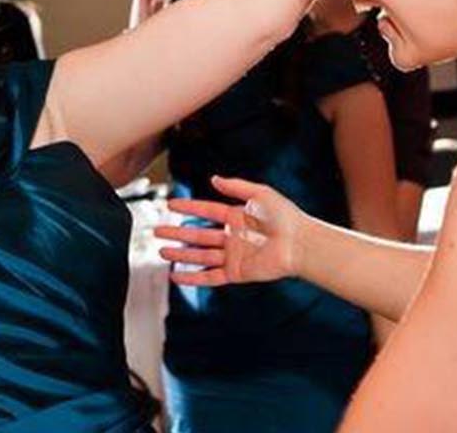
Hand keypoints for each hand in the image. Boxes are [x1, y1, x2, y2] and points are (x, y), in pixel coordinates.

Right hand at [156, 175, 309, 286]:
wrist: (300, 244)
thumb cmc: (285, 217)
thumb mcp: (260, 193)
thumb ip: (236, 186)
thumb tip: (213, 178)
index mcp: (238, 216)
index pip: (207, 210)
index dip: (188, 207)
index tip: (170, 204)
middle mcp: (233, 236)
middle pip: (198, 234)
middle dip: (177, 232)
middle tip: (156, 230)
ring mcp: (234, 256)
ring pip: (201, 255)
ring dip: (181, 254)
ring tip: (161, 251)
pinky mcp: (237, 273)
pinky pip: (210, 276)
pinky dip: (193, 277)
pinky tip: (176, 275)